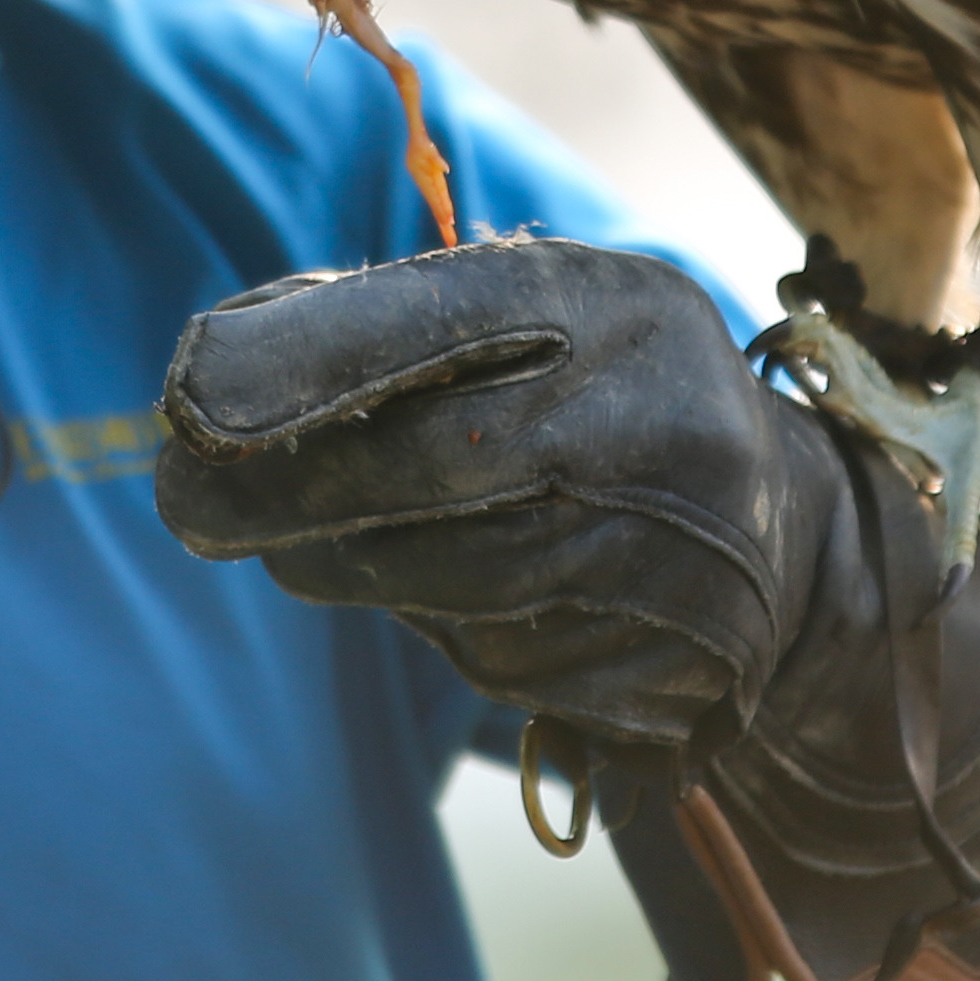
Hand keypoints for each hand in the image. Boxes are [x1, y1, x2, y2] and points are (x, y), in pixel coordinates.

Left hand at [156, 241, 847, 753]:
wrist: (790, 531)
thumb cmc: (603, 398)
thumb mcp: (537, 320)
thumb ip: (392, 327)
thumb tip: (216, 376)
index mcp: (624, 307)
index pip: (447, 319)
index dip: (309, 361)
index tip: (192, 401)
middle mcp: (664, 425)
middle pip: (434, 468)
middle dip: (287, 493)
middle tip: (189, 504)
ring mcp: (677, 561)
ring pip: (453, 580)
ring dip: (350, 564)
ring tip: (303, 544)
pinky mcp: (669, 673)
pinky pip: (500, 660)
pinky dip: (445, 626)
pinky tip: (464, 591)